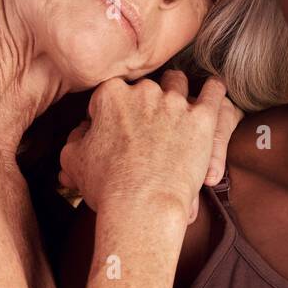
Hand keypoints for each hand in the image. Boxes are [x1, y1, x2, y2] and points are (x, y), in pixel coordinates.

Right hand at [57, 70, 242, 225]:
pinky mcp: (202, 117)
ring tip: (178, 104)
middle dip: (143, 103)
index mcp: (110, 95)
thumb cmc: (106, 187)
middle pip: (144, 88)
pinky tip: (213, 89)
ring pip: (177, 82)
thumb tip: (82, 131)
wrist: (142, 205)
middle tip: (146, 126)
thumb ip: (75, 138)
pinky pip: (214, 92)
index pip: (109, 93)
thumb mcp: (73, 160)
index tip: (114, 127)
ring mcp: (175, 102)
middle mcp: (143, 91)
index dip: (110, 111)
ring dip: (176, 91)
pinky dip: (214, 89)